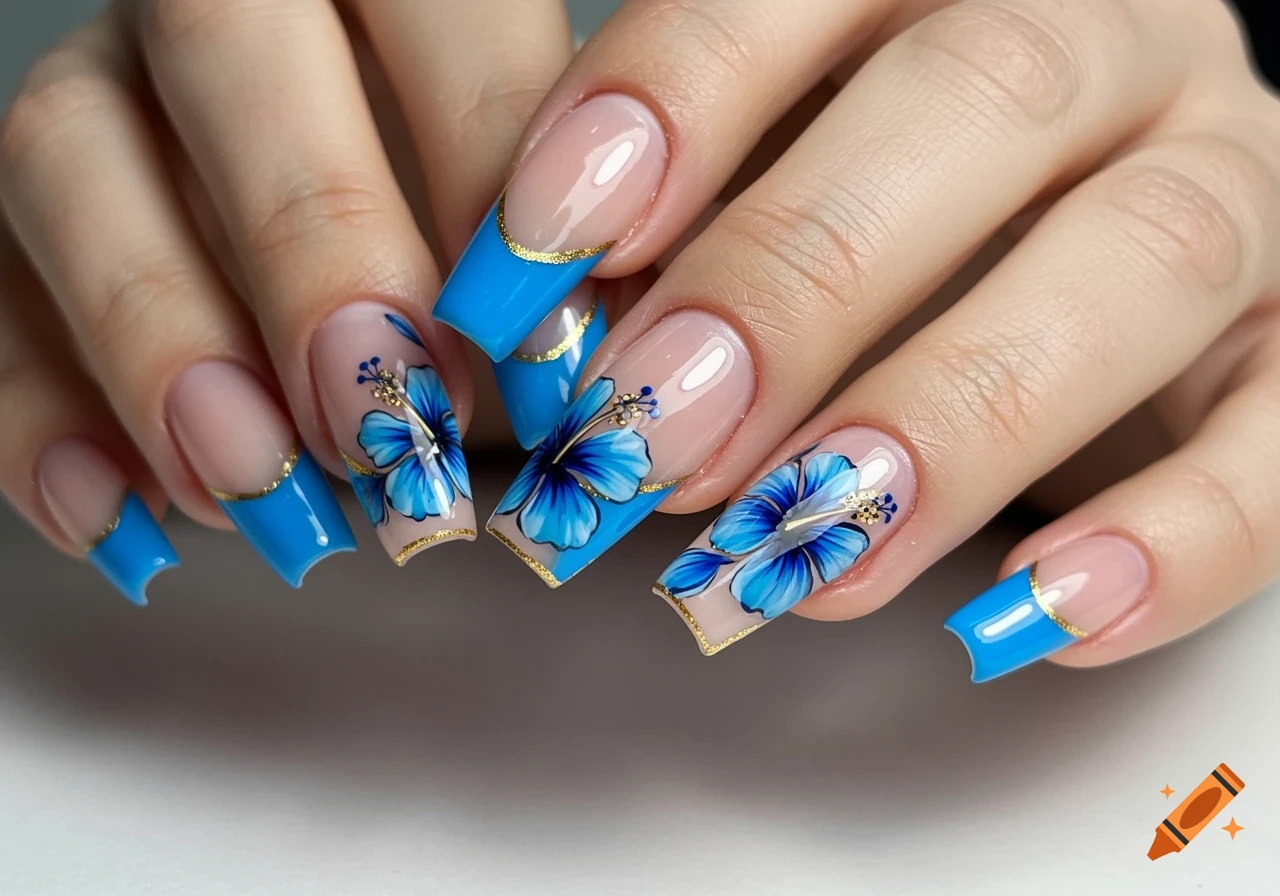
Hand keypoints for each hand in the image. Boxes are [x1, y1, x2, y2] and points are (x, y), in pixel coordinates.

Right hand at [0, 0, 577, 596]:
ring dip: (163, 338)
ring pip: (65, 156)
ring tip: (259, 485)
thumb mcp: (560, 232)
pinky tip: (123, 519)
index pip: (442, 9)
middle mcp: (230, 5)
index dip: (499, 170)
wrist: (367, 264)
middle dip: (316, 242)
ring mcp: (106, 93)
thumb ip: (580, 270)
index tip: (557, 363)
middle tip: (391, 426)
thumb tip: (624, 383)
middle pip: (227, 39)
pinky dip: (42, 417)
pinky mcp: (20, 222)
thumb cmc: (494, 251)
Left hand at [447, 0, 1279, 677]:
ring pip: (1145, 261)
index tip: (544, 248)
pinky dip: (1175, 540)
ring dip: (961, 422)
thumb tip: (545, 356)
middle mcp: (1110, 46)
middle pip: (985, 100)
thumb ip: (662, 232)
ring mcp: (1230, 182)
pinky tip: (1039, 620)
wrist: (1075, 227)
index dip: (677, 97)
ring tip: (813, 555)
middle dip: (799, 281)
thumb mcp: (758, 178)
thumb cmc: (870, 200)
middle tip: (656, 438)